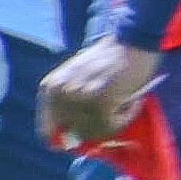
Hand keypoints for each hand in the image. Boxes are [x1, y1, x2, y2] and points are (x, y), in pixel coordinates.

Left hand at [40, 37, 161, 148]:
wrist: (132, 40)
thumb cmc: (109, 57)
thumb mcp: (78, 77)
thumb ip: (70, 103)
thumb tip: (75, 137)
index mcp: (50, 88)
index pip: (48, 132)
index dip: (66, 139)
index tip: (84, 136)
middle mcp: (60, 94)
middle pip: (75, 134)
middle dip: (96, 130)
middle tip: (113, 116)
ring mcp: (80, 98)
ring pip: (96, 132)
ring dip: (114, 123)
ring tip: (125, 104)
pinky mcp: (101, 102)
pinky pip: (113, 126)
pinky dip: (126, 118)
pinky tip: (133, 101)